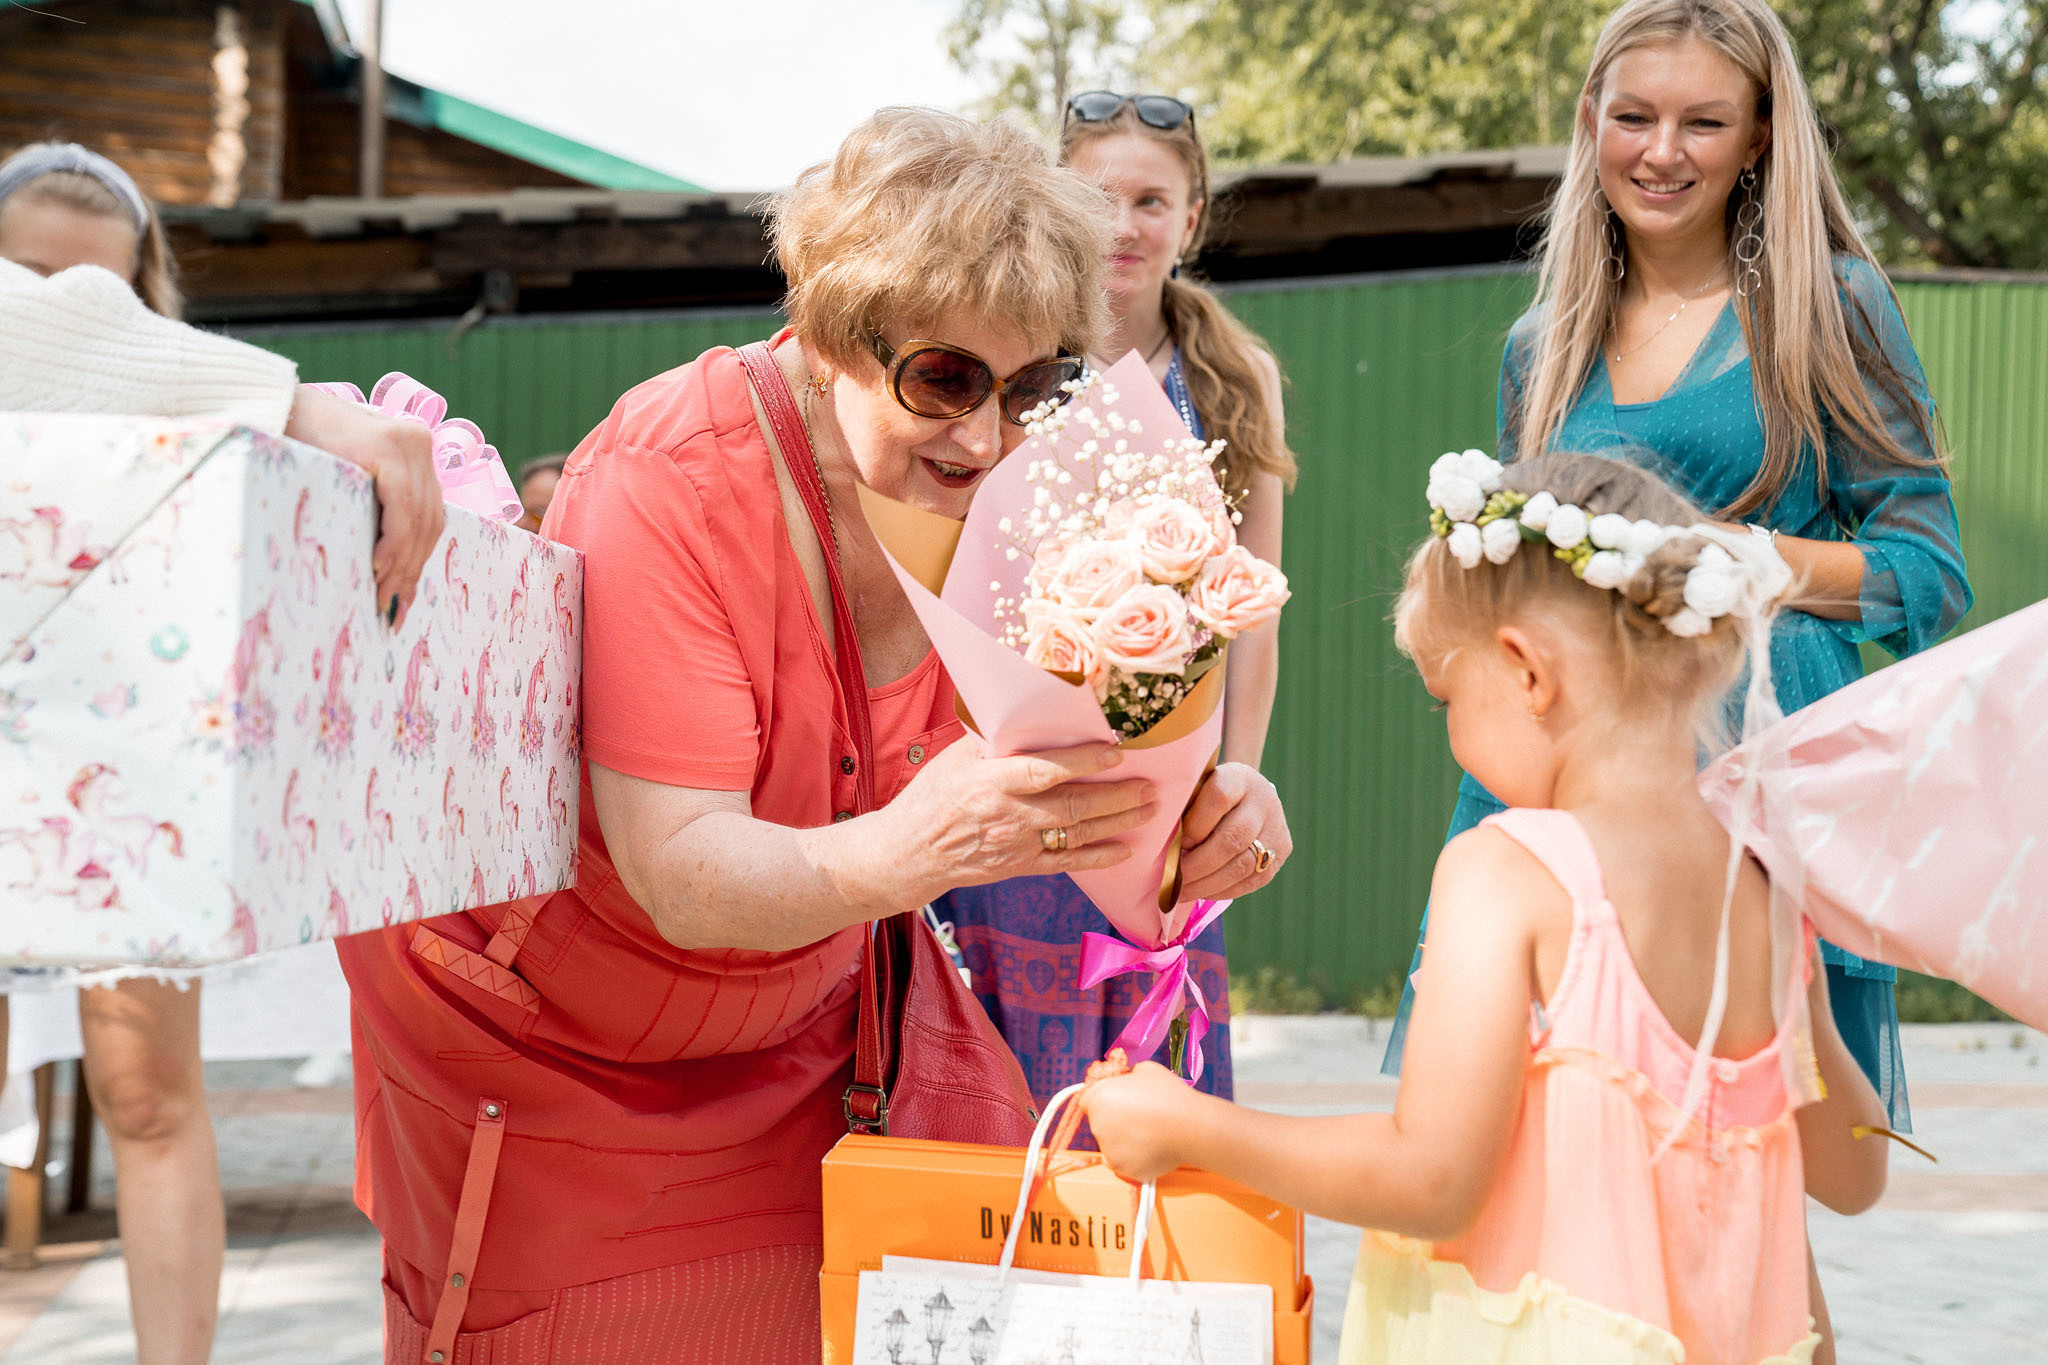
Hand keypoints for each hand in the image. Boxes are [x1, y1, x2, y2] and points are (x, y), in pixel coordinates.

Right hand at [284, 386, 445, 629]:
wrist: (271, 403)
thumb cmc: (301, 444)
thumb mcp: (351, 476)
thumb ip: (375, 504)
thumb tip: (384, 568)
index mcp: (415, 452)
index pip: (428, 516)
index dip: (418, 560)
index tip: (404, 598)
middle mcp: (418, 445)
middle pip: (430, 522)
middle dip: (411, 570)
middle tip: (393, 609)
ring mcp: (407, 443)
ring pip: (420, 519)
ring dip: (403, 564)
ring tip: (383, 597)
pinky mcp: (386, 447)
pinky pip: (401, 507)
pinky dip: (394, 541)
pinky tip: (377, 567)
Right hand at [886, 739, 1156, 900]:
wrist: (909, 854)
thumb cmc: (931, 797)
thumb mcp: (955, 759)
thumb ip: (991, 738)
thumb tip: (1025, 707)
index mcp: (990, 782)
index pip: (1044, 771)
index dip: (1083, 762)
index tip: (1116, 752)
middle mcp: (1009, 816)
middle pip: (1073, 807)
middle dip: (1117, 797)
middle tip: (1151, 786)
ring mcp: (1017, 845)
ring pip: (1077, 835)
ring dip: (1118, 822)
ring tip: (1151, 809)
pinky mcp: (1020, 866)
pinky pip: (1067, 863)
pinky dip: (1098, 858)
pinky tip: (1126, 849)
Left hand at [1084, 1061, 1196, 1182]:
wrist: (1190, 1127)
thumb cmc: (1168, 1095)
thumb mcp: (1143, 1069)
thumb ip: (1125, 1076)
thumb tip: (1124, 1081)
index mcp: (1098, 1099)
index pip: (1088, 1101)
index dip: (1104, 1100)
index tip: (1118, 1101)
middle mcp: (1097, 1126)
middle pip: (1100, 1123)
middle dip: (1114, 1119)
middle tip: (1140, 1115)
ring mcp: (1108, 1151)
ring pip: (1111, 1144)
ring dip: (1124, 1139)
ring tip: (1150, 1131)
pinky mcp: (1123, 1169)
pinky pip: (1123, 1162)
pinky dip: (1134, 1157)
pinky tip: (1151, 1146)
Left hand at [1177, 762, 1290, 900]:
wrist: (1249, 794)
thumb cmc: (1208, 794)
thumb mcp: (1195, 789)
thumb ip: (1182, 810)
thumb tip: (1162, 849)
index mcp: (1238, 777)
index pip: (1218, 799)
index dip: (1194, 827)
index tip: (1173, 846)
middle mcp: (1263, 800)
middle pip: (1232, 838)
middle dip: (1198, 865)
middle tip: (1173, 880)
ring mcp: (1277, 827)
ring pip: (1243, 865)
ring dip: (1208, 884)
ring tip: (1183, 893)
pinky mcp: (1282, 851)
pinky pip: (1253, 879)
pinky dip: (1224, 890)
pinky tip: (1202, 892)